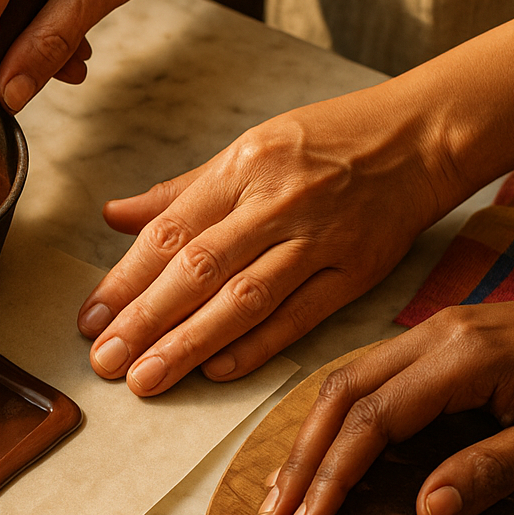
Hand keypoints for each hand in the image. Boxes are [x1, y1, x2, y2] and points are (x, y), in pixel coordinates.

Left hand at [77, 89, 464, 394]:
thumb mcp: (249, 148)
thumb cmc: (329, 140)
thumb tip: (113, 217)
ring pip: (244, 300)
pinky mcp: (357, 271)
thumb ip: (180, 192)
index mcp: (243, 167)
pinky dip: (256, 347)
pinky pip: (299, 317)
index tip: (90, 319)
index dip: (126, 280)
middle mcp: (277, 202)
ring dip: (190, 344)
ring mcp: (320, 239)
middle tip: (105, 362)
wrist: (423, 135)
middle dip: (145, 320)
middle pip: (199, 269)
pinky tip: (215, 372)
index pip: (171, 232)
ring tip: (147, 378)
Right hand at [257, 273, 513, 514]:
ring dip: (308, 443)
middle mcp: (431, 337)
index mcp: (463, 358)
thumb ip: (492, 470)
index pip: (374, 420)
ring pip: (343, 384)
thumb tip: (424, 514)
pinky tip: (320, 456)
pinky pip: (366, 380)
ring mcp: (427, 335)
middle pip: (340, 397)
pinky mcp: (431, 344)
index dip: (333, 479)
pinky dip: (333, 422)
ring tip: (282, 497)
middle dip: (301, 463)